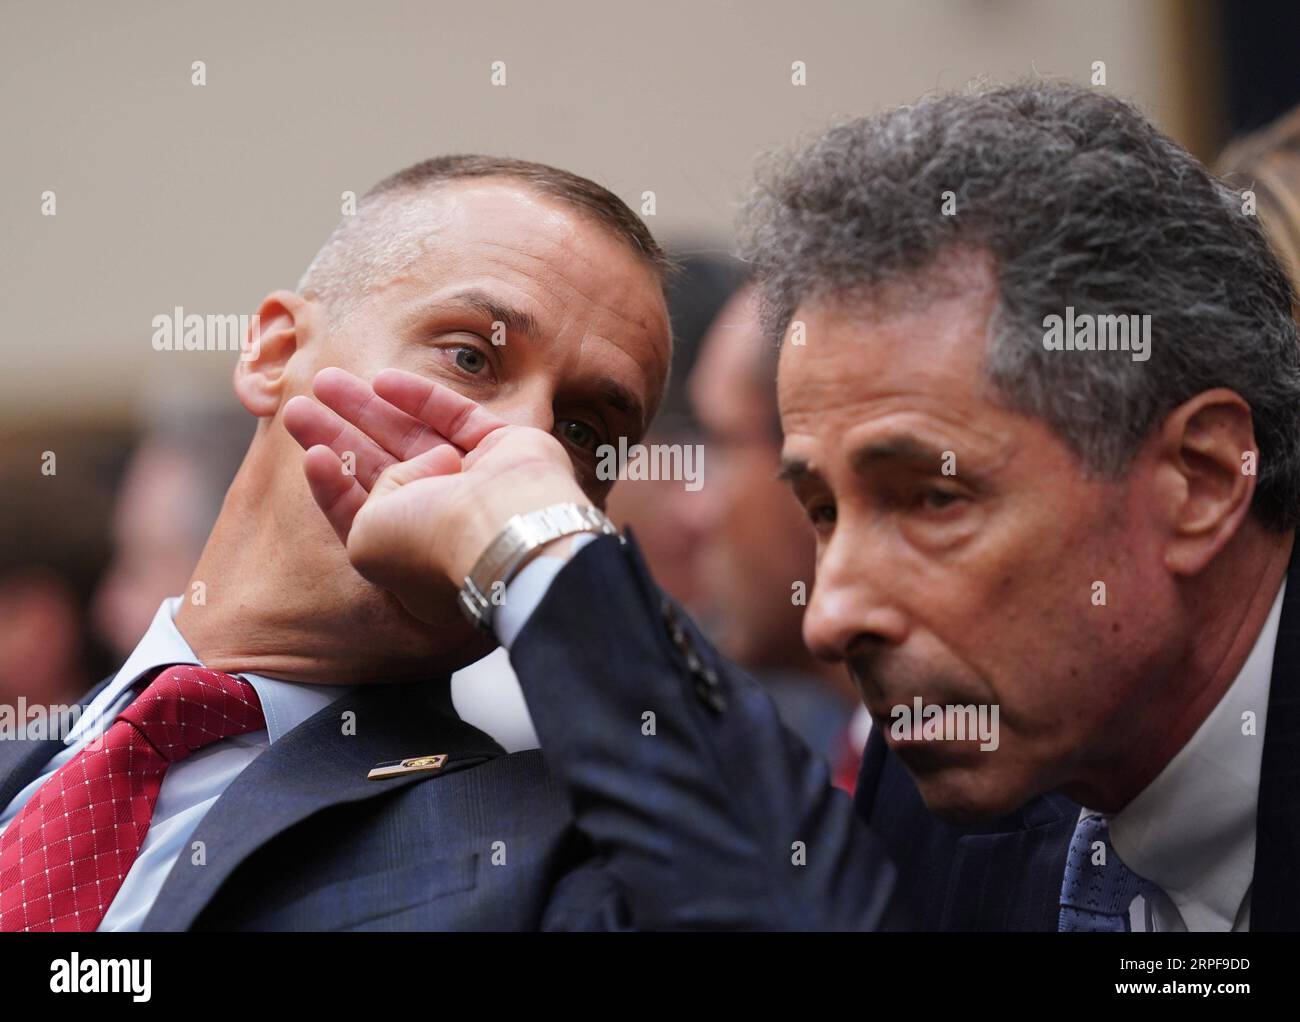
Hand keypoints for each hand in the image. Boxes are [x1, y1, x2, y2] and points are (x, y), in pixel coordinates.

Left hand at [284, 368, 586, 623]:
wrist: (503, 528)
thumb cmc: (432, 544)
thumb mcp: (365, 539)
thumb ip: (358, 503)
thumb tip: (402, 466)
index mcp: (413, 555)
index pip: (365, 515)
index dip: (333, 485)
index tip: (310, 456)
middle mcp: (445, 519)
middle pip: (381, 470)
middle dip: (339, 436)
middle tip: (298, 408)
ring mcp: (476, 482)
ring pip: (412, 437)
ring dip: (367, 409)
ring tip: (324, 381)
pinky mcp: (503, 447)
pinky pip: (453, 416)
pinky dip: (419, 398)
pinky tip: (383, 381)